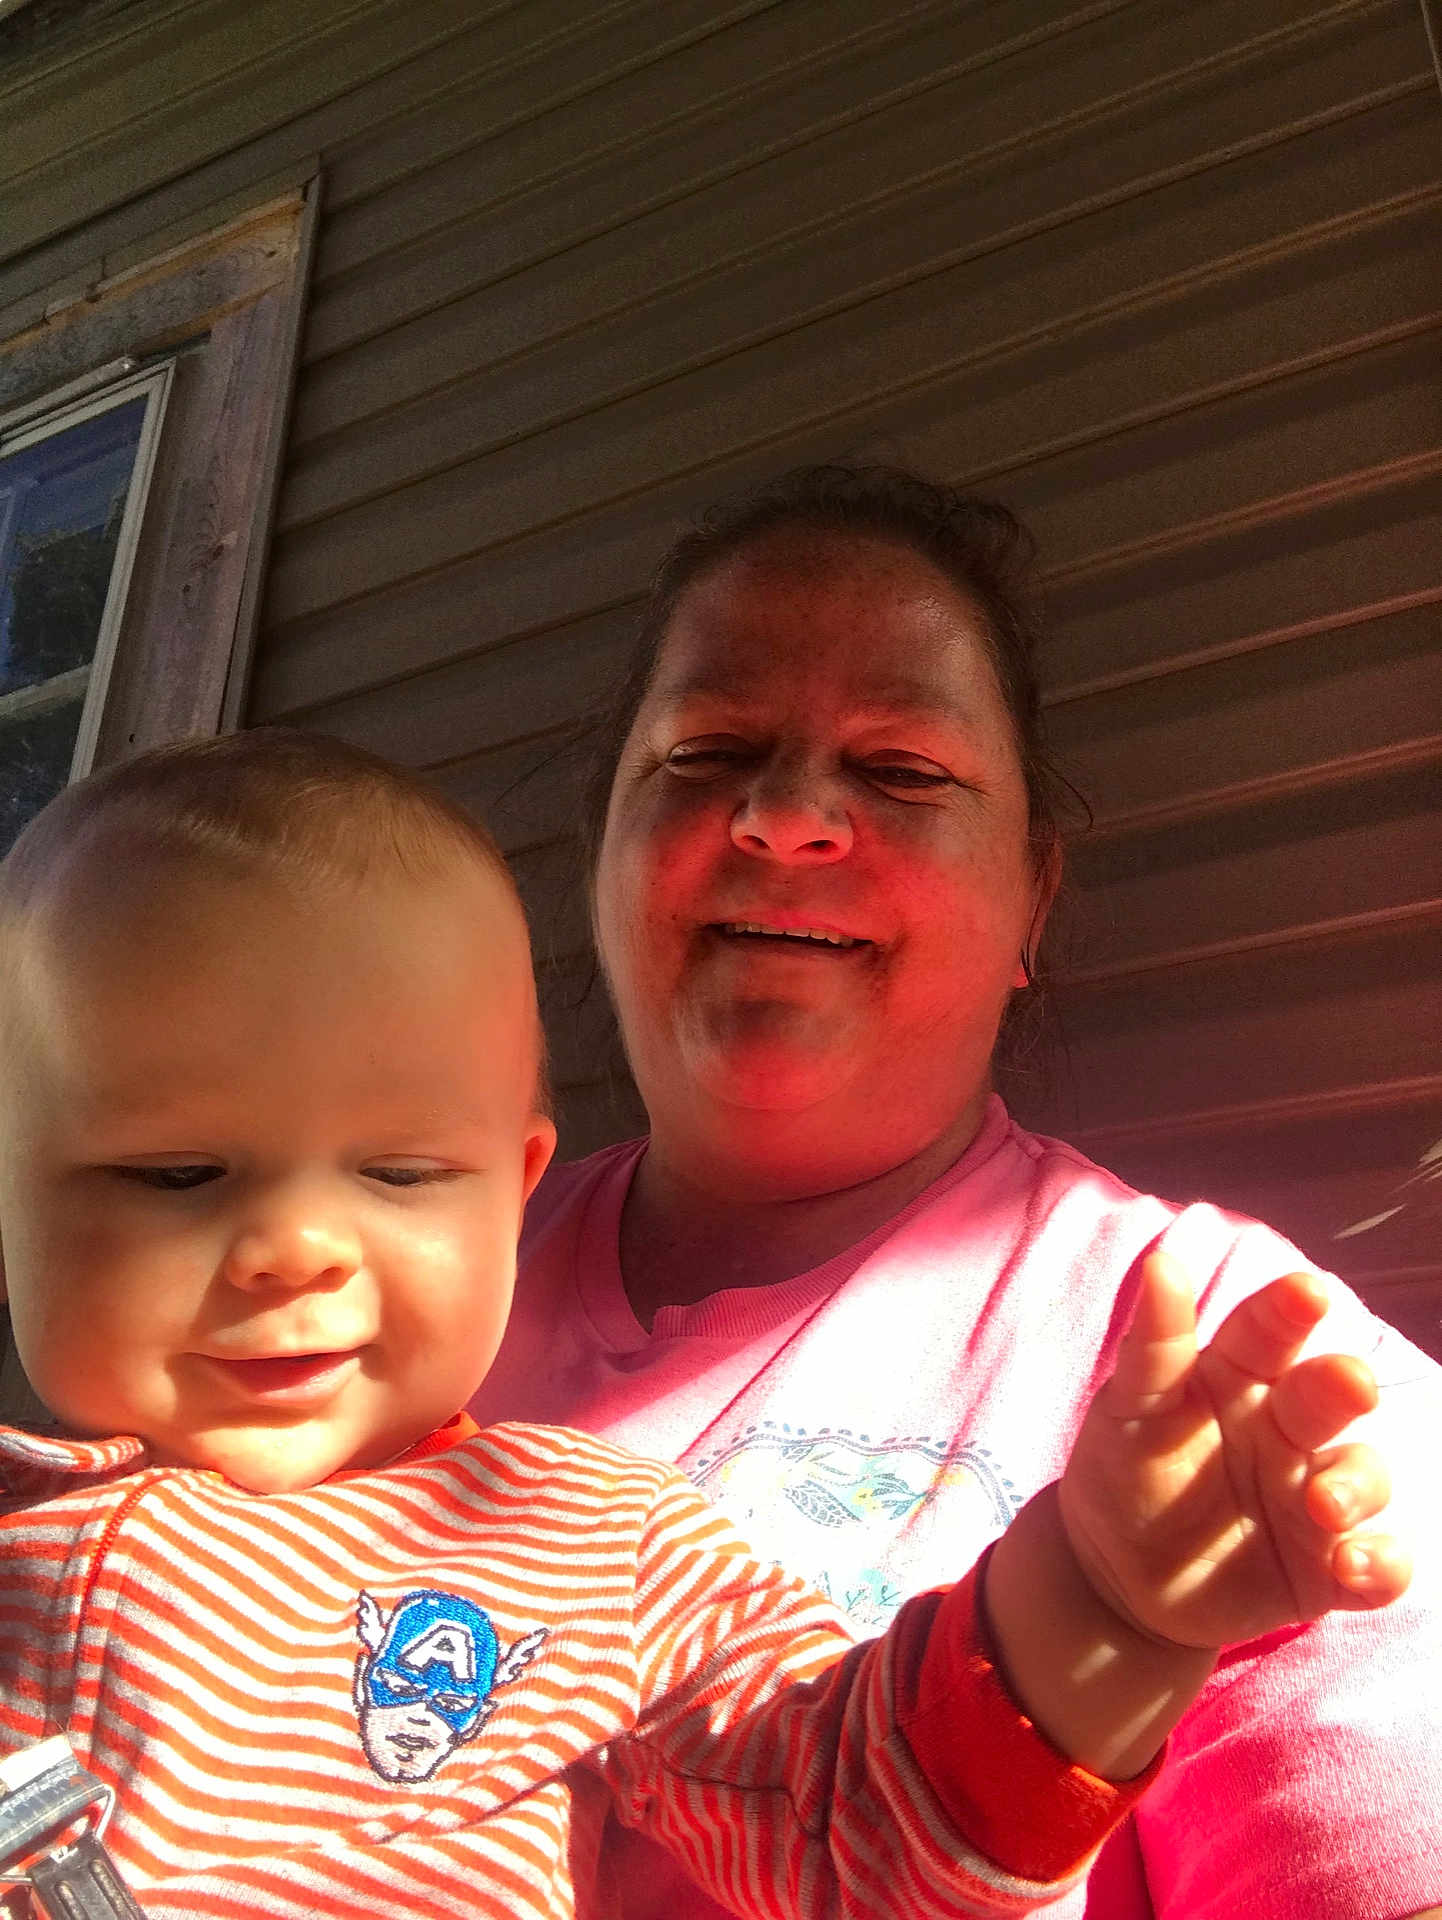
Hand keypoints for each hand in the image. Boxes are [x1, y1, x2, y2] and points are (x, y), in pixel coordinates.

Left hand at [1057, 1251, 1411, 1652]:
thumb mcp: (1128, 1411)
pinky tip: (1351, 1567)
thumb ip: (1152, 1346)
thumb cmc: (1123, 1473)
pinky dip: (1380, 1564)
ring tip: (1325, 1505)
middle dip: (1344, 1386)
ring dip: (1358, 1485)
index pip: (1269, 1331)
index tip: (1307, 1290)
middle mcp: (1288, 1429)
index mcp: (1239, 1378)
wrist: (1114, 1577)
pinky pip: (1378, 1563)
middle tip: (1350, 1382)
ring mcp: (1314, 1496)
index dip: (1289, 1309)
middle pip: (1330, 1395)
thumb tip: (1160, 1262)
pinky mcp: (1327, 1567)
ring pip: (1364, 1475)